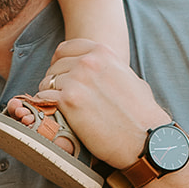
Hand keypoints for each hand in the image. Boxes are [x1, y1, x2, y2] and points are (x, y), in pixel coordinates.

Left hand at [33, 39, 169, 167]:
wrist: (145, 138)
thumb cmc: (142, 113)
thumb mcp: (130, 78)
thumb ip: (110, 69)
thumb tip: (102, 71)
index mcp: (102, 52)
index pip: (64, 49)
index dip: (59, 63)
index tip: (61, 74)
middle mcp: (87, 62)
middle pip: (54, 67)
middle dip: (55, 81)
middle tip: (62, 96)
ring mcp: (76, 81)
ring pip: (46, 83)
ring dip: (50, 95)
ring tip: (61, 108)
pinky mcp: (68, 102)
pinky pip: (43, 99)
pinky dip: (45, 107)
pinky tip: (56, 115)